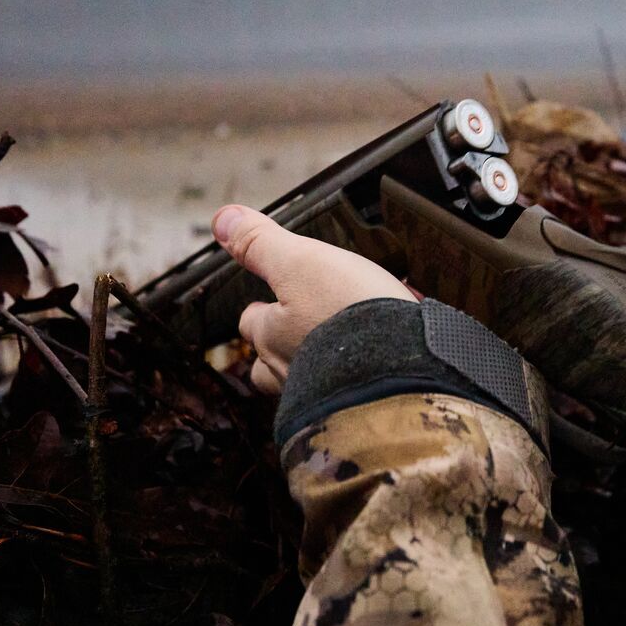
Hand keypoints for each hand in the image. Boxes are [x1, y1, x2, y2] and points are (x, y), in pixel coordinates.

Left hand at [212, 204, 413, 394]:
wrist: (402, 367)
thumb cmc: (346, 317)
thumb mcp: (301, 262)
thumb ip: (262, 244)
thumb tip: (223, 220)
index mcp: (273, 336)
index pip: (252, 324)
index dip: (259, 312)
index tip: (264, 305)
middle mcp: (291, 372)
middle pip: (269, 367)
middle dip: (279, 350)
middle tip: (295, 334)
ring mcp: (325, 396)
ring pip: (308, 383)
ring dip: (317, 367)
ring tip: (337, 353)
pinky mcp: (364, 405)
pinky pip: (353, 390)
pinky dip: (359, 376)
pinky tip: (380, 363)